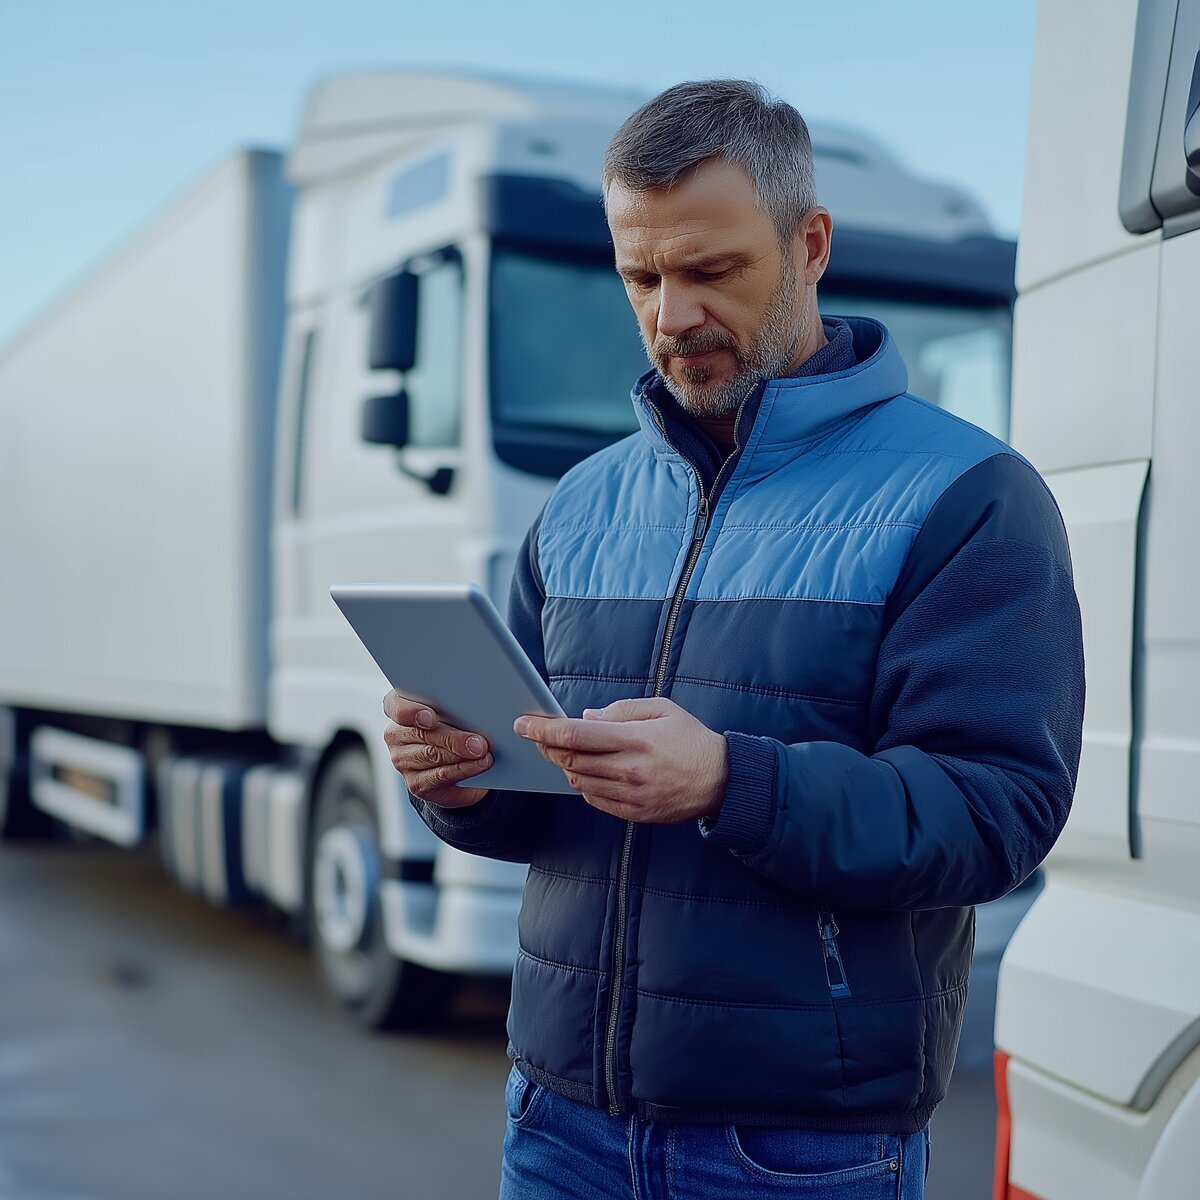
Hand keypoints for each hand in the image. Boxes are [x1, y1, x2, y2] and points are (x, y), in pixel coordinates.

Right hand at [383, 690, 492, 808]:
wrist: (447, 761)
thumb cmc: (450, 724)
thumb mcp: (451, 710)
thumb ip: (455, 707)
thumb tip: (478, 712)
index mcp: (399, 708)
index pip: (397, 707)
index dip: (412, 712)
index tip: (431, 719)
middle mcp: (396, 735)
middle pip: (422, 734)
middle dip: (453, 739)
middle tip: (479, 743)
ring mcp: (402, 760)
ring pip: (433, 756)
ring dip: (462, 757)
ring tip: (484, 755)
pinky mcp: (415, 783)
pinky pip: (440, 776)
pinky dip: (464, 770)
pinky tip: (479, 766)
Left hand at [514, 697, 727, 823]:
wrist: (721, 780)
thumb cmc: (690, 739)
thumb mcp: (661, 710)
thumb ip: (620, 711)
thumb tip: (586, 718)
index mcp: (635, 740)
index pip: (575, 735)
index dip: (543, 729)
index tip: (524, 723)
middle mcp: (630, 770)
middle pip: (570, 759)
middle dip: (547, 746)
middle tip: (538, 735)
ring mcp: (631, 796)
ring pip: (578, 781)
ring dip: (565, 765)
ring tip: (567, 751)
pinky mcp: (634, 814)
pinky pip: (595, 800)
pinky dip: (584, 784)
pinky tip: (590, 771)